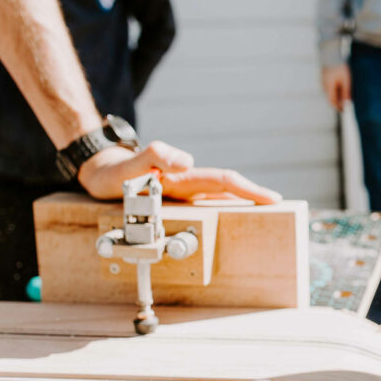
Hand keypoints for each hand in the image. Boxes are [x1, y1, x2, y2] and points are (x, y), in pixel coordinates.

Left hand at [77, 142, 280, 203]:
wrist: (100, 176)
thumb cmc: (113, 174)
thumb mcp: (129, 167)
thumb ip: (153, 158)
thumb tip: (188, 160)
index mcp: (183, 177)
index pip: (223, 181)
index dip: (249, 190)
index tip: (272, 198)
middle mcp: (188, 184)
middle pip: (228, 190)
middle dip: (255, 197)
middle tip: (281, 209)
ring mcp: (183, 194)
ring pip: (219, 199)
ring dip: (241, 206)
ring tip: (263, 218)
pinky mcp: (176, 202)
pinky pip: (205, 207)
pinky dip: (223, 212)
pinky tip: (230, 222)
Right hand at [321, 64, 351, 111]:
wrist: (330, 53)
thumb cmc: (339, 66)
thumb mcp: (346, 79)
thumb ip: (346, 92)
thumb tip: (347, 103)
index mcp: (329, 87)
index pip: (332, 102)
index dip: (338, 107)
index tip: (344, 111)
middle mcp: (324, 85)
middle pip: (330, 97)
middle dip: (338, 102)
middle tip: (346, 103)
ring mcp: (322, 81)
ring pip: (329, 92)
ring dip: (336, 95)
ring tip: (344, 92)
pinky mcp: (323, 77)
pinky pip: (328, 86)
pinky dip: (334, 89)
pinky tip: (340, 84)